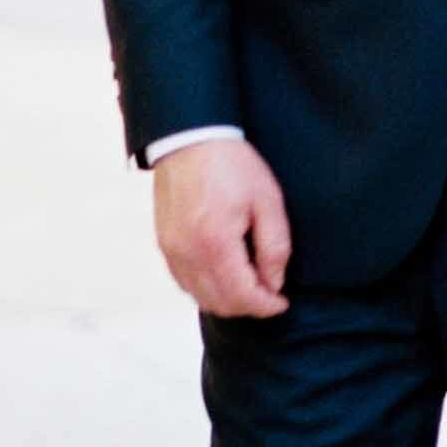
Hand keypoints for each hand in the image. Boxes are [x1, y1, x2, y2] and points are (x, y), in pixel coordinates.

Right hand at [153, 137, 292, 317]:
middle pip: (220, 304)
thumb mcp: (268, 201)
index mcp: (215, 243)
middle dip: (249, 306)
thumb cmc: (231, 165)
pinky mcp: (164, 245)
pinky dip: (207, 288)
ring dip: (228, 300)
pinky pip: (184, 283)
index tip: (282, 301)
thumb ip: (274, 247)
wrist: (189, 140)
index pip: (242, 296)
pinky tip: (226, 273)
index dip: (266, 306)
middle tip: (270, 293)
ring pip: (200, 298)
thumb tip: (274, 282)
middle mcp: (187, 254)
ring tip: (251, 283)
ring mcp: (171, 251)